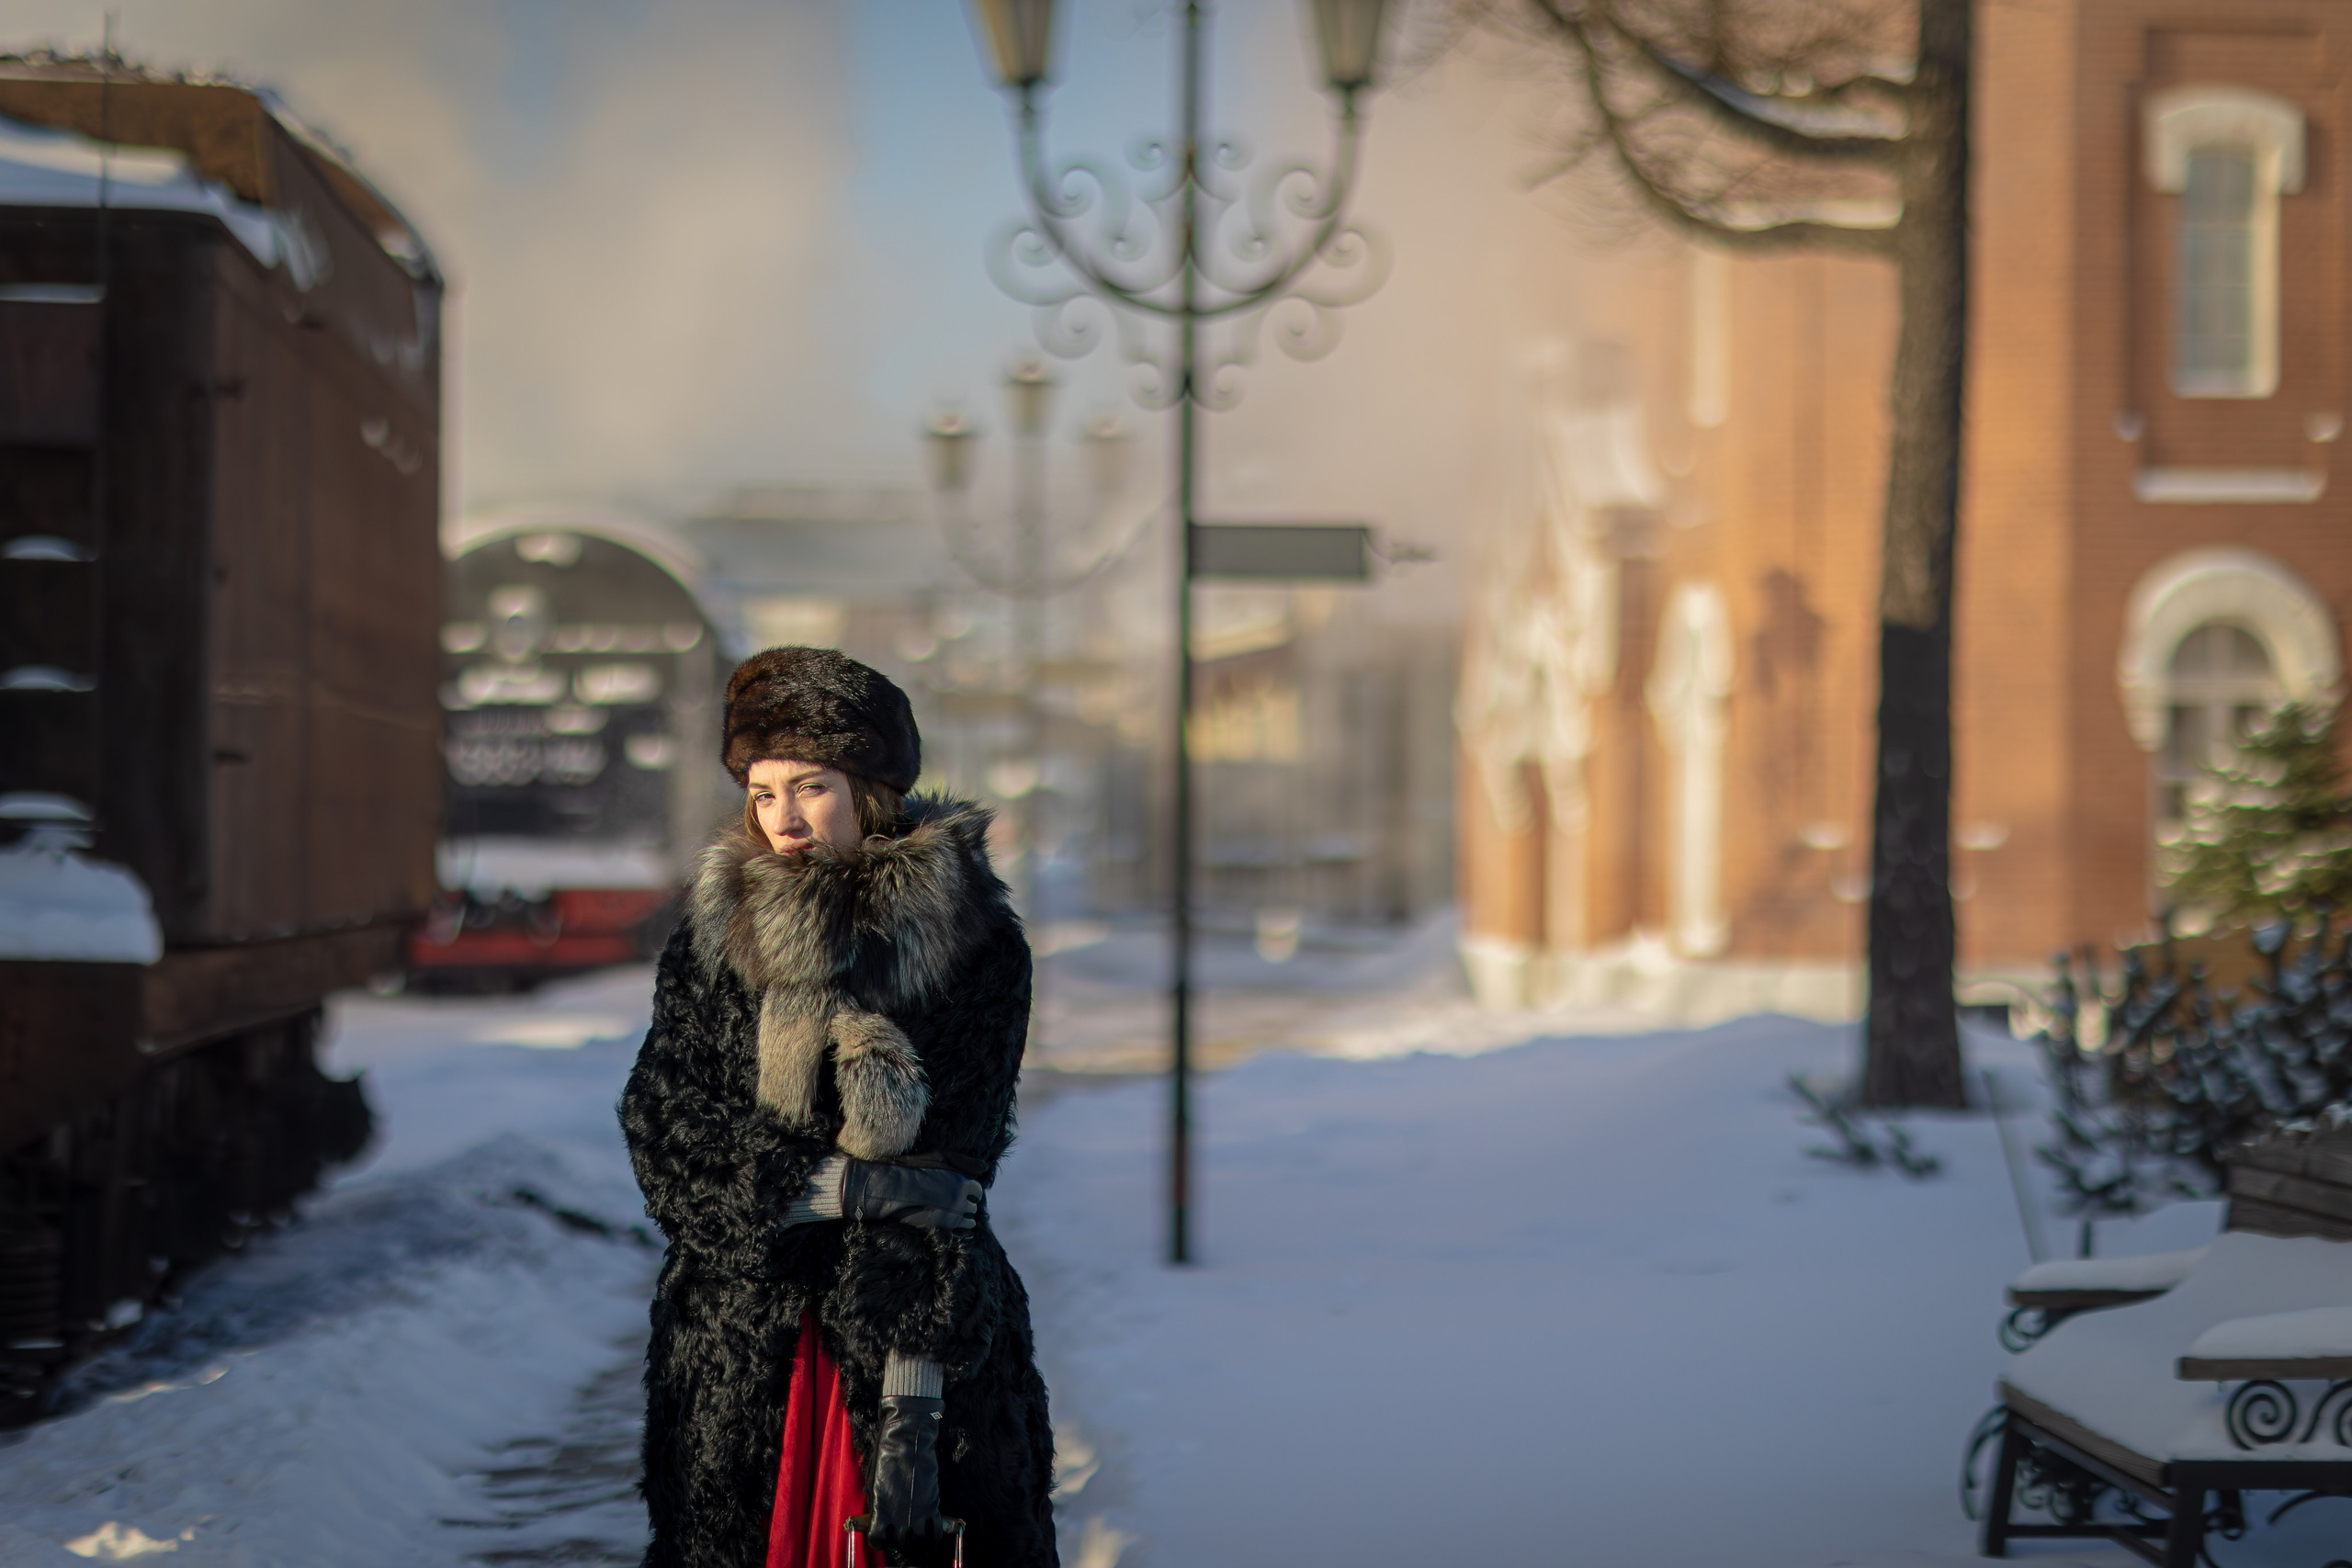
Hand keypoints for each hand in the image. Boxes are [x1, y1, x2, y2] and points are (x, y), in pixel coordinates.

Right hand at [842, 1160, 980, 1230]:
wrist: (891, 1188)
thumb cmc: (914, 1169)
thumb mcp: (940, 1158)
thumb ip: (964, 1162)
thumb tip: (985, 1167)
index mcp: (962, 1183)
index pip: (977, 1192)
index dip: (971, 1192)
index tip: (964, 1192)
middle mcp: (959, 1201)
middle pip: (972, 1208)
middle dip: (966, 1206)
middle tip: (955, 1204)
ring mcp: (950, 1218)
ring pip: (968, 1223)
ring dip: (964, 1220)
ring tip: (952, 1215)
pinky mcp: (939, 1230)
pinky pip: (959, 1236)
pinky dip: (961, 1234)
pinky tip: (959, 1232)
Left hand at [863, 1394, 952, 1558]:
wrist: (907, 1441)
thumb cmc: (887, 1457)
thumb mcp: (875, 1483)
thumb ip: (879, 1504)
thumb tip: (882, 1516)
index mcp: (879, 1510)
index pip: (877, 1539)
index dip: (880, 1539)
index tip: (883, 1535)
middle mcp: (897, 1516)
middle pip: (899, 1544)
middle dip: (900, 1541)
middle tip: (902, 1534)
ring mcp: (916, 1512)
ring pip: (917, 1542)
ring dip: (917, 1541)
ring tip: (918, 1535)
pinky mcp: (932, 1506)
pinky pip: (934, 1533)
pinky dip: (932, 1536)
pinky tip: (930, 1530)